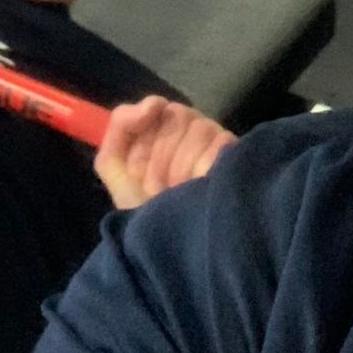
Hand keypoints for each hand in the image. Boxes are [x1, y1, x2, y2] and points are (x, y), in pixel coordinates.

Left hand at [93, 96, 235, 209]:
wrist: (167, 251)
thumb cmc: (145, 215)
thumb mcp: (117, 172)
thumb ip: (120, 127)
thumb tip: (156, 101)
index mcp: (164, 138)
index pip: (158, 108)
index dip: (147, 129)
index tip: (139, 160)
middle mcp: (191, 139)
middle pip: (177, 114)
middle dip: (160, 153)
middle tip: (158, 186)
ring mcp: (216, 148)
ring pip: (197, 126)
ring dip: (178, 164)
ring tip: (177, 192)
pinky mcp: (235, 161)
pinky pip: (219, 141)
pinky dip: (200, 166)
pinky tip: (196, 187)